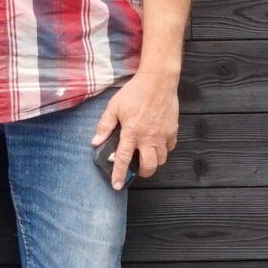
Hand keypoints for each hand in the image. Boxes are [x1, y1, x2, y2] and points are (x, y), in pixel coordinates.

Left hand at [92, 70, 179, 187]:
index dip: (118, 174)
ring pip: (161, 160)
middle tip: (137, 169)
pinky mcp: (173, 130)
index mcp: (131, 132)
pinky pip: (170, 148)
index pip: (123, 159)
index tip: (116, 186)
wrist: (158, 81)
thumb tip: (95, 141)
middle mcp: (148, 137)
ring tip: (147, 156)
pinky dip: (164, 150)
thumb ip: (105, 125)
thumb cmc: (134, 92)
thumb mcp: (114, 106)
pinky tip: (157, 144)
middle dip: (142, 173)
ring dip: (153, 162)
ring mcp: (162, 135)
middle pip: (149, 166)